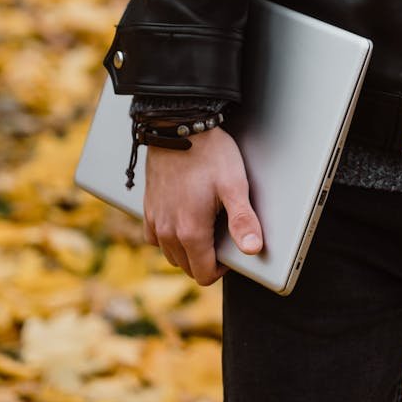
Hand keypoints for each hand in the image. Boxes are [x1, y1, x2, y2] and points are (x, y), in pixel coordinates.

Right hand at [142, 126, 262, 285]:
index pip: (204, 274)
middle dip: (206, 260)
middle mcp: (168, 231)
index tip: (233, 250)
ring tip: (207, 227)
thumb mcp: (234, 186)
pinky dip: (170, 238)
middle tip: (222, 235)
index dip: (222, 269)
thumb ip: (242, 221)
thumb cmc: (209, 154)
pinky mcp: (148, 208)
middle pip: (188, 267)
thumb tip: (253, 249)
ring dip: (188, 250)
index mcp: (190, 231)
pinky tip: (184, 221)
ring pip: (171, 254)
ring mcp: (155, 220)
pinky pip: (155, 238)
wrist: (178, 126)